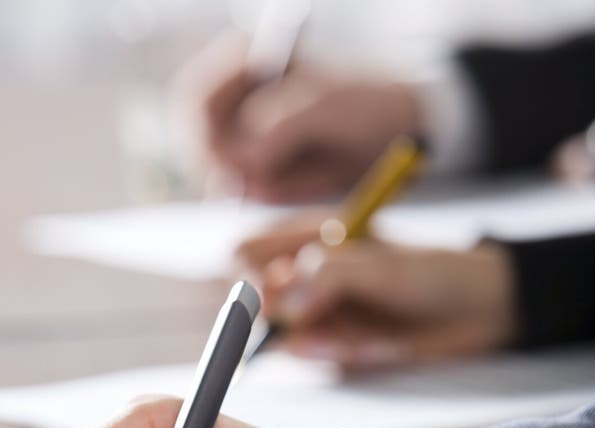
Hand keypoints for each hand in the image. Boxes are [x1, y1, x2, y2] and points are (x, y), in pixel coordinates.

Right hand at [174, 32, 421, 201]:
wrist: (394, 129)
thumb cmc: (362, 101)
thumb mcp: (325, 106)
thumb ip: (282, 125)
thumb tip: (248, 158)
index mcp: (242, 62)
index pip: (194, 102)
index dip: (206, 135)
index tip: (234, 159)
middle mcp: (235, 99)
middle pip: (198, 144)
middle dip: (229, 167)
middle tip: (265, 179)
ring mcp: (245, 137)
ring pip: (224, 175)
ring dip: (260, 181)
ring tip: (308, 165)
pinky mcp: (260, 169)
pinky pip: (251, 192)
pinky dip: (274, 193)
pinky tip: (307, 176)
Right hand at [236, 221, 517, 368]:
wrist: (476, 309)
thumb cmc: (432, 272)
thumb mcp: (381, 267)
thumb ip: (326, 278)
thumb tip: (280, 305)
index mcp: (306, 232)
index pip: (244, 252)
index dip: (249, 278)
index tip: (274, 298)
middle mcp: (302, 270)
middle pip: (252, 297)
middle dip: (281, 316)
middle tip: (323, 316)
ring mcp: (315, 307)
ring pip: (282, 333)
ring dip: (319, 339)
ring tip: (364, 331)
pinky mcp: (331, 340)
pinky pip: (311, 354)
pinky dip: (336, 353)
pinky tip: (372, 342)